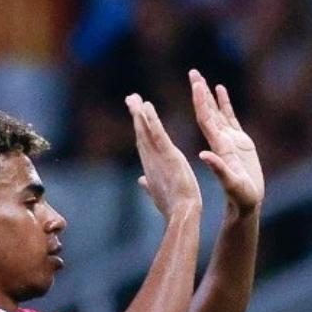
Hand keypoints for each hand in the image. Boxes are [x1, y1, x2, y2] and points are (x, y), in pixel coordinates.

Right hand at [128, 92, 201, 218]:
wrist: (181, 214)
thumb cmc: (172, 207)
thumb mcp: (158, 193)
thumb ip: (149, 185)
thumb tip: (141, 181)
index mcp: (151, 166)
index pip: (143, 143)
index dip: (139, 128)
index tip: (135, 114)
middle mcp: (151, 160)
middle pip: (141, 133)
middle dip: (135, 116)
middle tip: (130, 98)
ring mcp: (158, 157)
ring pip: (145, 131)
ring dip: (139, 114)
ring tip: (134, 97)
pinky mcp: (169, 156)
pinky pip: (158, 134)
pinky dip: (152, 120)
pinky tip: (146, 106)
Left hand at [189, 70, 263, 213]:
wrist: (246, 203)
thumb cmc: (240, 196)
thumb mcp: (231, 183)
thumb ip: (219, 169)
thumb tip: (204, 155)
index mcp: (218, 147)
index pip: (206, 120)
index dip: (201, 102)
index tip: (196, 85)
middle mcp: (220, 140)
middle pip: (208, 111)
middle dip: (201, 92)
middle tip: (193, 72)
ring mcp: (229, 139)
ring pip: (217, 112)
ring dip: (209, 95)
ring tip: (201, 77)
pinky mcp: (240, 141)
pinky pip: (230, 117)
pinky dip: (225, 103)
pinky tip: (220, 89)